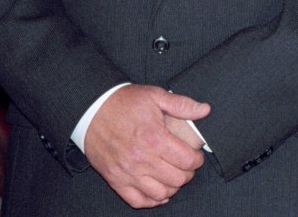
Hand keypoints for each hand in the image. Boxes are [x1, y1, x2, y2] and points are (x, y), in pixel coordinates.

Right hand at [84, 84, 210, 207]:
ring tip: (174, 176)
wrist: (93, 110)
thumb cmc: (124, 103)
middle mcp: (142, 159)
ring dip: (172, 187)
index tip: (197, 155)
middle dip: (188, 173)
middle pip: (177, 179)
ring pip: (160, 193)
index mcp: (154, 138)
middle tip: (187, 165)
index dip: (197, 160)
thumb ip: (182, 104)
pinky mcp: (115, 180)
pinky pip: (138, 201)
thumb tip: (205, 110)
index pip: (187, 160)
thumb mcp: (155, 96)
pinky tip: (159, 190)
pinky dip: (152, 200)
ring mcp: (127, 173)